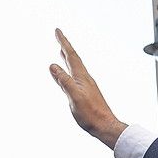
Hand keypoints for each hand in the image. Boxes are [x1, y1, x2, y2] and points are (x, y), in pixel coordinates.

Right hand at [49, 29, 126, 148]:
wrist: (105, 126)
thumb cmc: (90, 114)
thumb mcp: (74, 97)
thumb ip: (64, 81)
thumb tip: (53, 66)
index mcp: (82, 77)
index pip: (71, 56)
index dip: (64, 43)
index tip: (57, 31)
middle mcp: (85, 78)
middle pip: (73, 58)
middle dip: (65, 46)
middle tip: (58, 36)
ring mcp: (86, 85)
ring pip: (75, 67)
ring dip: (68, 58)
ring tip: (62, 51)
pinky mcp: (86, 93)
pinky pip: (75, 76)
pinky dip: (70, 70)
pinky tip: (69, 74)